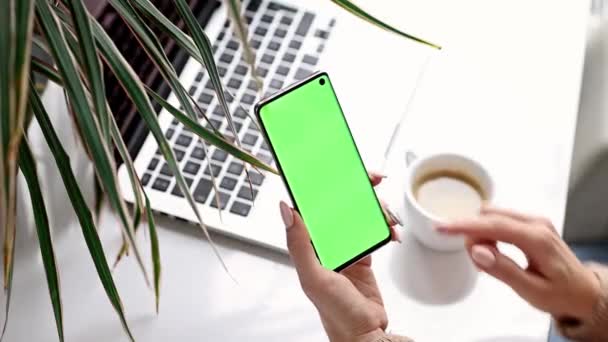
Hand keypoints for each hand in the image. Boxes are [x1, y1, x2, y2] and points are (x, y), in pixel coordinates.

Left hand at [279, 173, 399, 341]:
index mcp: (308, 245)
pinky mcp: (363, 256)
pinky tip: (390, 232)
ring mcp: (345, 249)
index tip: (335, 168)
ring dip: (374, 209)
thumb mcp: (314, 276)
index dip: (323, 184)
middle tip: (372, 179)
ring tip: (386, 214)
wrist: (364, 334)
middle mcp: (325, 244)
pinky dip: (384, 228)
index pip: (312, 205)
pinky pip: (373, 232)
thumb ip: (299, 243)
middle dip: (356, 188)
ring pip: (359, 215)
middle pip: (339, 204)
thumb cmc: (335, 313)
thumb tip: (286, 210)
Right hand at [438, 206, 601, 322]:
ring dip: (480, 234)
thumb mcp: (530, 289)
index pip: (493, 225)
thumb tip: (477, 250)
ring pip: (492, 216)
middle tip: (476, 262)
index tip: (441, 227)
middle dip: (472, 234)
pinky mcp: (530, 223)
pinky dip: (489, 233)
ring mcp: (534, 221)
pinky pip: (500, 220)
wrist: (583, 292)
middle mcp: (535, 223)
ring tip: (486, 261)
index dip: (464, 225)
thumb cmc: (561, 294)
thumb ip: (502, 269)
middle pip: (489, 217)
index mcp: (537, 238)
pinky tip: (492, 252)